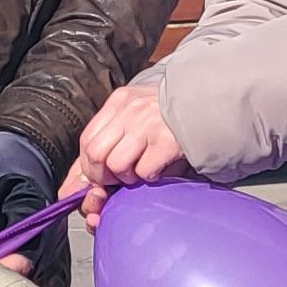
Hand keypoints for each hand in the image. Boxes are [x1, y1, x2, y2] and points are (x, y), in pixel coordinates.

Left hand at [70, 84, 186, 191]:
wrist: (212, 103)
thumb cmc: (171, 117)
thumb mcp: (136, 117)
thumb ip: (108, 142)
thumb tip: (74, 185)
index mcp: (120, 102)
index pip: (86, 139)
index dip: (87, 166)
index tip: (98, 178)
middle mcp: (130, 110)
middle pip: (94, 153)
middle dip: (102, 176)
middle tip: (117, 179)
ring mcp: (148, 125)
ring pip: (115, 164)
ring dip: (126, 177)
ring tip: (141, 170)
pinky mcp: (167, 141)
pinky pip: (143, 171)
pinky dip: (148, 176)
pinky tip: (158, 168)